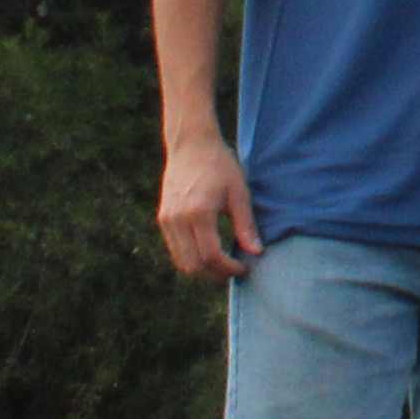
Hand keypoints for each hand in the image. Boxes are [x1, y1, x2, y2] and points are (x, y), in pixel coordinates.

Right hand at [157, 130, 262, 279]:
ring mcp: (167, 220)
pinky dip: (192, 257)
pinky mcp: (163, 218)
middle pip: (193, 265)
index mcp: (199, 213)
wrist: (191, 144)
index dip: (229, 268)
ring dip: (202, 269)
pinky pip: (175, 249)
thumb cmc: (220, 165)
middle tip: (234, 269)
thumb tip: (256, 252)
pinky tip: (210, 250)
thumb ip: (246, 225)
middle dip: (215, 274)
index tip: (245, 267)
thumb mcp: (239, 193)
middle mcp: (178, 220)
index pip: (211, 255)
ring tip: (224, 263)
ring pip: (181, 261)